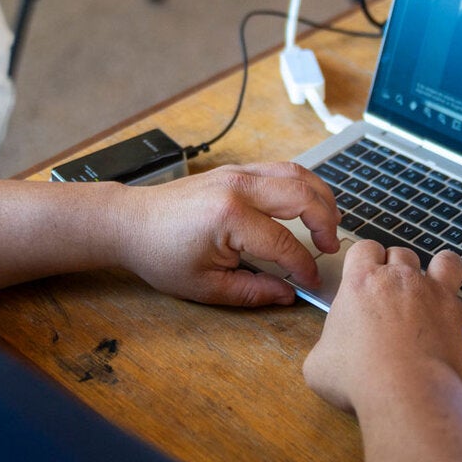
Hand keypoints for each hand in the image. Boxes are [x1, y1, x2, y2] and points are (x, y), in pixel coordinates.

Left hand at [114, 162, 339, 306]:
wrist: (131, 223)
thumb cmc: (160, 254)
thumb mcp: (206, 286)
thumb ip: (252, 291)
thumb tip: (288, 293)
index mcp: (230, 217)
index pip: (285, 243)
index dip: (304, 266)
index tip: (311, 282)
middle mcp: (238, 187)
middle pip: (302, 195)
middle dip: (325, 222)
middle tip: (331, 247)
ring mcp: (237, 172)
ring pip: (296, 172)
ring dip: (320, 196)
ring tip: (330, 223)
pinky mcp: (235, 170)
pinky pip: (280, 168)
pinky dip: (302, 184)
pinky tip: (308, 204)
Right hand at [303, 241, 461, 412]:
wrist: (405, 393)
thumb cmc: (359, 378)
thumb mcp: (318, 364)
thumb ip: (324, 348)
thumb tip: (327, 356)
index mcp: (362, 282)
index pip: (365, 249)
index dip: (365, 259)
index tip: (365, 271)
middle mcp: (402, 280)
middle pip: (402, 254)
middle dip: (398, 267)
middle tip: (394, 288)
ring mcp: (437, 296)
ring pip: (445, 262)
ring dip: (442, 266)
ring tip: (441, 274)